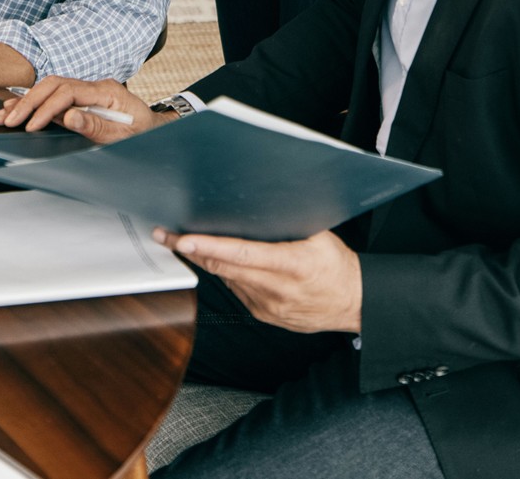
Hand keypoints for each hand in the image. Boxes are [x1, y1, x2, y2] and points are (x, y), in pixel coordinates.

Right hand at [0, 75, 163, 142]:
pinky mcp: (82, 98)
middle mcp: (95, 86)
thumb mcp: (124, 135)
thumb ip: (96, 126)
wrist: (156, 129)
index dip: (47, 108)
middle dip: (29, 101)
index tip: (31, 126)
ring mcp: (88, 90)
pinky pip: (55, 95)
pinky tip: (17, 109)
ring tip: (2, 114)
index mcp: (107, 91)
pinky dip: (35, 103)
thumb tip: (68, 117)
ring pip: (50, 87)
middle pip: (54, 84)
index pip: (68, 92)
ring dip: (27, 101)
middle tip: (8, 119)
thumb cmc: (142, 134)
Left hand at [155, 228, 361, 333]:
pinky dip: (226, 274)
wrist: (355, 304)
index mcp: (293, 265)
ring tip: (182, 242)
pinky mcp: (264, 315)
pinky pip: (237, 290)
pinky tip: (217, 261)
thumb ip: (287, 224)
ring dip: (205, 261)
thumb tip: (255, 205)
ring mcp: (268, 306)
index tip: (184, 239)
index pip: (244, 254)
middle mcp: (277, 289)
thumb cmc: (338, 266)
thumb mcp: (321, 236)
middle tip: (164, 234)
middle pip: (225, 268)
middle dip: (191, 250)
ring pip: (227, 279)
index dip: (210, 247)